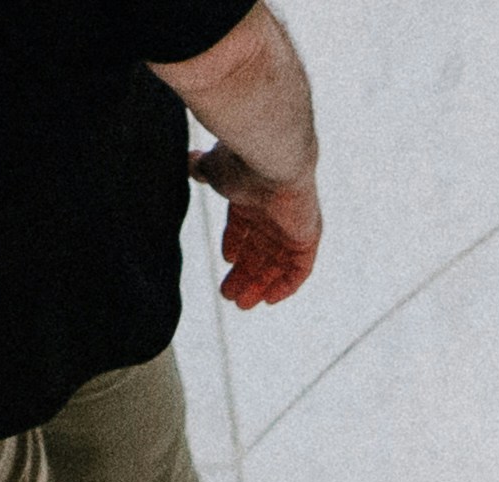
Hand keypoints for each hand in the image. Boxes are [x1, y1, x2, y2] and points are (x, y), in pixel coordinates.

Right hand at [195, 149, 320, 303]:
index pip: (245, 226)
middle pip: (259, 250)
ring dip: (259, 284)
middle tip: (228, 295)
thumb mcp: (214, 169)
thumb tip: (191, 161)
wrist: (272, 161)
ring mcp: (291, 227)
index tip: (226, 260)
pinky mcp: (307, 238)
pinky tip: (269, 299)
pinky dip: (286, 285)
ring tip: (241, 303)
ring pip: (275, 264)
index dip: (235, 244)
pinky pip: (299, 270)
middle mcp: (273, 213)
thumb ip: (203, 169)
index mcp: (252, 197)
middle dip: (244, 274)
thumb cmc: (241, 163)